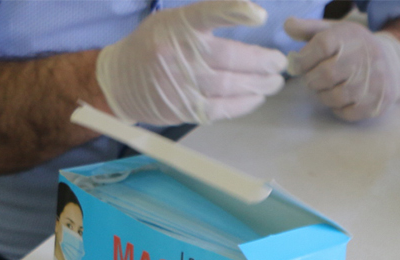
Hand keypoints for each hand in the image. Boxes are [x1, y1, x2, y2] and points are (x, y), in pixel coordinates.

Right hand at [96, 0, 286, 125]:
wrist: (120, 82)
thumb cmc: (155, 46)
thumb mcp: (172, 22)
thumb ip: (205, 20)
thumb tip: (251, 16)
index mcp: (176, 26)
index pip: (207, 14)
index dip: (234, 12)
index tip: (260, 15)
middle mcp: (177, 53)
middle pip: (230, 58)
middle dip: (262, 62)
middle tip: (279, 63)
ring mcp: (181, 83)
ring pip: (230, 85)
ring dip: (259, 84)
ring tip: (274, 81)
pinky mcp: (184, 108)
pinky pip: (223, 108)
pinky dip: (244, 103)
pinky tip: (257, 97)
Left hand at [284, 17, 399, 121]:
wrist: (392, 64)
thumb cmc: (353, 48)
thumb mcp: (334, 31)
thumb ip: (308, 29)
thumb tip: (287, 26)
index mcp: (350, 37)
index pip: (321, 46)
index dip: (304, 58)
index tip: (299, 64)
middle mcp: (363, 58)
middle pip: (325, 75)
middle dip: (311, 80)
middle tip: (312, 79)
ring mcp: (372, 83)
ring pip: (334, 97)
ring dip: (323, 95)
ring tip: (326, 88)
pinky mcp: (376, 103)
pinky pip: (347, 113)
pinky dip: (337, 109)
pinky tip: (339, 99)